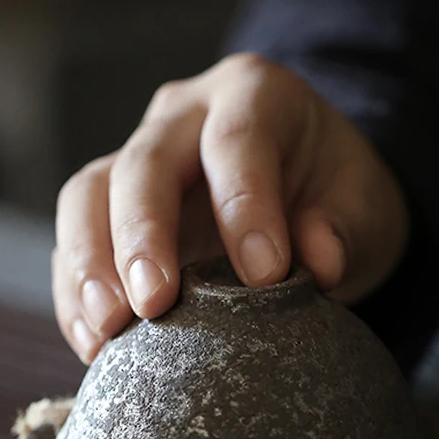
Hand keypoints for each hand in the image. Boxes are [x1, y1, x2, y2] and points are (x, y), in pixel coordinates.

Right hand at [53, 52, 408, 363]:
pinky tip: (93, 341)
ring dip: (89, 266)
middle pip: (143, 165)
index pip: (237, 141)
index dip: (245, 207)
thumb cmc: (333, 195)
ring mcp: (138, 159)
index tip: (263, 276)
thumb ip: (345, 228)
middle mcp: (184, 119)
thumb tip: (319, 262)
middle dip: (142, 237)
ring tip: (107, 329)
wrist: (302, 196)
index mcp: (255, 96)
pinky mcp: (112, 208)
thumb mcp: (362, 205)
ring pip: (88, 195)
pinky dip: (75, 293)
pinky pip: (75, 241)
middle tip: (154, 304)